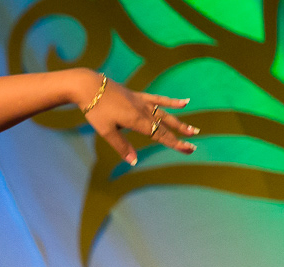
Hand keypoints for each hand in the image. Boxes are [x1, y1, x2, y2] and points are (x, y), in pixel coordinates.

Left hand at [80, 74, 197, 165]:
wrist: (89, 86)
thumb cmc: (95, 111)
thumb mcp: (106, 131)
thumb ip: (121, 146)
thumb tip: (134, 161)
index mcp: (136, 120)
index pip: (160, 135)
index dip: (175, 143)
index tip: (188, 149)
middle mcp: (143, 110)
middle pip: (165, 125)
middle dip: (179, 135)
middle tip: (194, 142)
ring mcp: (142, 102)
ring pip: (165, 113)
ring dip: (178, 122)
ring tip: (192, 129)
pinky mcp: (138, 96)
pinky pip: (158, 99)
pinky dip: (171, 102)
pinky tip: (185, 102)